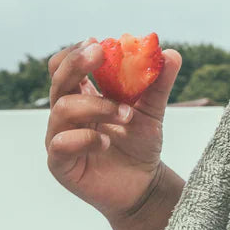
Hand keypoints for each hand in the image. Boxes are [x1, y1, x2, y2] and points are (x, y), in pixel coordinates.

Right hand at [44, 40, 181, 218]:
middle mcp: (65, 114)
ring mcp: (59, 138)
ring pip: (63, 109)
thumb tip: (172, 53)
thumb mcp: (152, 112)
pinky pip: (61, 143)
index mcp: (81, 96)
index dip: (76, 52)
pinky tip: (108, 143)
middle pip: (58, 80)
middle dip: (78, 63)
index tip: (100, 44)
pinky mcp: (60, 164)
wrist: (143, 186)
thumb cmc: (140, 146)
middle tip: (100, 53)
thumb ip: (158, 83)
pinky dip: (87, 139)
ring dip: (97, 106)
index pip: (64, 66)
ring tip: (126, 115)